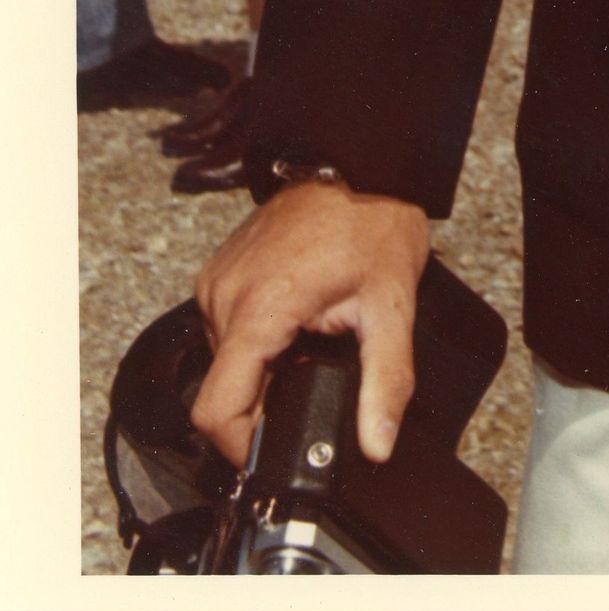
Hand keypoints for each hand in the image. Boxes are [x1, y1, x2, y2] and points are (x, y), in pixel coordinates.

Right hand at [193, 182, 430, 466]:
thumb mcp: (392, 305)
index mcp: (258, 308)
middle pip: (222, 387)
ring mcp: (218, 278)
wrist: (361, 161)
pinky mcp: (221, 269)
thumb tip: (378, 443)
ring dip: (262, 367)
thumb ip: (386, 381)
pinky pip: (227, 325)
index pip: (215, 409)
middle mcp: (225, 293)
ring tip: (310, 342)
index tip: (273, 448)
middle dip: (264, 400)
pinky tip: (297, 320)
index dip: (240, 444)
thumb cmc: (375, 220)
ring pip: (224, 359)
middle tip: (313, 380)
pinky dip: (257, 338)